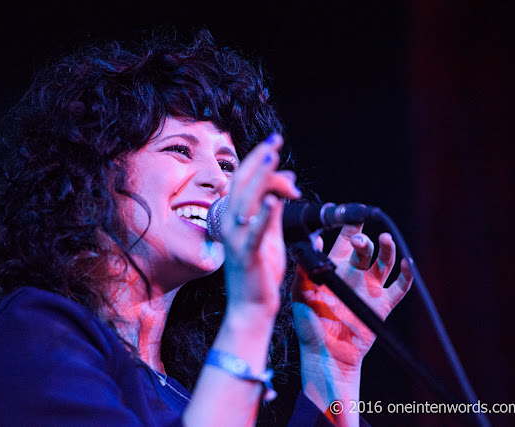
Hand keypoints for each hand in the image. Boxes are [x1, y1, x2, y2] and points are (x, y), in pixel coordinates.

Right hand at [221, 134, 300, 316]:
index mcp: (235, 217)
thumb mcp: (269, 234)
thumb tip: (283, 183)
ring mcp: (236, 238)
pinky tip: (272, 200)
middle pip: (242, 183)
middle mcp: (230, 224)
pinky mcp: (246, 254)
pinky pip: (254, 231)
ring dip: (260, 176)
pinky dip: (263, 214)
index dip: (259, 160)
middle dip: (258, 159)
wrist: (251, 306)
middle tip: (275, 140)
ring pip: (246, 200)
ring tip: (273, 157)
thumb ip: (274, 209)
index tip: (275, 145)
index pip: (244, 181)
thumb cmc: (260, 272)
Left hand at [292, 225, 412, 368]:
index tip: (351, 214)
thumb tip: (314, 241)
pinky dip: (406, 274)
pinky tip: (405, 263)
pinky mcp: (382, 304)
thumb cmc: (309, 324)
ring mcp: (369, 288)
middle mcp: (354, 274)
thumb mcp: (300, 292)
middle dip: (364, 239)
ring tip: (385, 239)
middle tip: (359, 240)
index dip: (350, 226)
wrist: (325, 354)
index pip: (345, 240)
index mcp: (334, 268)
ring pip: (384, 261)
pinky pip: (399, 286)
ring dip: (387, 249)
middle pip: (366, 248)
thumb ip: (305, 267)